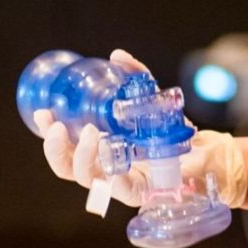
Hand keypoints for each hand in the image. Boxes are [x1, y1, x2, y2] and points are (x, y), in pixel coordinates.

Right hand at [38, 49, 244, 212]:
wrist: (205, 154)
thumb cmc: (173, 132)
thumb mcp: (152, 100)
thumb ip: (136, 78)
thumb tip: (117, 55)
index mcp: (100, 152)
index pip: (66, 148)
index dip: (50, 134)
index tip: (43, 112)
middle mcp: (106, 169)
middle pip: (68, 168)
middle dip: (56, 149)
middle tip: (57, 127)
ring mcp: (121, 183)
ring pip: (88, 179)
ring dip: (82, 156)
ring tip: (90, 133)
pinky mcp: (142, 193)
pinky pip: (120, 189)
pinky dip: (112, 176)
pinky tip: (110, 163)